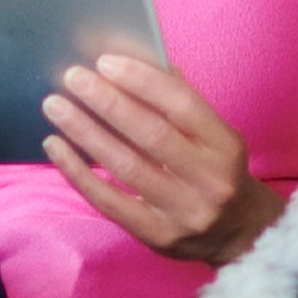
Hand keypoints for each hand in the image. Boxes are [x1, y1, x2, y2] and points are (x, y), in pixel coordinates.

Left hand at [41, 52, 281, 265]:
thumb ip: (178, 102)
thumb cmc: (217, 171)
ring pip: (126, 166)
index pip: (183, 105)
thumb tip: (132, 63)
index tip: (105, 61)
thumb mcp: (214, 136)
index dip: (143, 80)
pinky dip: (77, 172)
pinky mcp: (157, 236)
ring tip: (56, 106)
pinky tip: (56, 146)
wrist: (241, 233)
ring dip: (85, 132)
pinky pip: (108, 201)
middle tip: (72, 76)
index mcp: (225, 146)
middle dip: (108, 101)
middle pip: (151, 135)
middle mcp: (210, 180)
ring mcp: (184, 212)